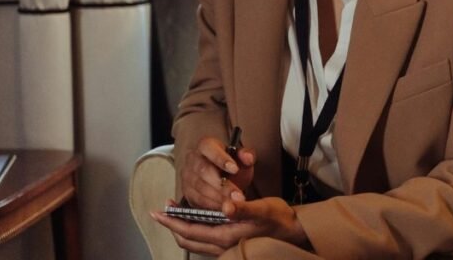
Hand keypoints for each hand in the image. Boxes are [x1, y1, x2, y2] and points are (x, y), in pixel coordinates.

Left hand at [151, 195, 307, 256]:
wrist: (293, 231)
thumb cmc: (278, 219)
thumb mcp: (262, 209)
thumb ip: (243, 208)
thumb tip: (226, 206)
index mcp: (226, 236)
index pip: (190, 231)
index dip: (173, 222)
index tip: (159, 211)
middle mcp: (223, 245)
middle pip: (188, 239)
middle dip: (173, 225)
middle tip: (161, 212)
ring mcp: (227, 247)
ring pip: (195, 242)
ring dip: (182, 228)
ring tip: (176, 214)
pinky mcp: (232, 244)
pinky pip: (204, 241)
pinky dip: (195, 231)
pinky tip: (198, 220)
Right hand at [182, 136, 255, 209]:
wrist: (223, 178)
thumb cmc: (232, 166)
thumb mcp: (242, 158)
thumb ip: (247, 155)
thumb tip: (248, 157)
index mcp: (205, 145)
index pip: (209, 148)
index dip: (221, 159)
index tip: (235, 169)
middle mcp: (192, 159)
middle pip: (204, 171)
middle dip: (222, 185)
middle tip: (237, 195)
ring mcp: (187, 177)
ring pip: (200, 188)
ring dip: (218, 198)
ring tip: (234, 204)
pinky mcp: (187, 193)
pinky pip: (197, 200)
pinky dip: (212, 205)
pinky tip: (225, 209)